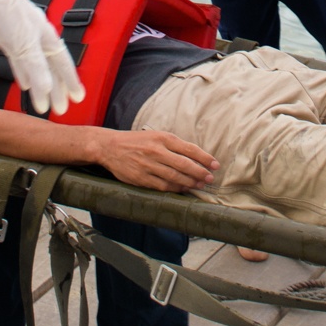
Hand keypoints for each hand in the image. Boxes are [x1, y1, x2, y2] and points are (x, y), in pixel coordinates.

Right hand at [0, 0, 84, 114]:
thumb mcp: (5, 14)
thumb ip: (13, 31)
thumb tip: (14, 41)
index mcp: (36, 23)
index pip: (57, 52)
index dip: (65, 73)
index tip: (72, 92)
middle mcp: (36, 28)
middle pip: (55, 62)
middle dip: (63, 86)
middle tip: (68, 108)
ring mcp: (25, 31)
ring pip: (43, 65)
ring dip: (49, 89)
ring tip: (54, 110)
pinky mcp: (12, 33)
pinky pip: (26, 59)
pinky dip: (34, 76)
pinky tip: (36, 92)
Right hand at [98, 130, 219, 191]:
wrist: (110, 147)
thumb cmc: (136, 141)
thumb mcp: (155, 136)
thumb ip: (173, 145)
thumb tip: (195, 157)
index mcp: (162, 138)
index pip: (189, 149)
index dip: (205, 158)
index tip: (215, 165)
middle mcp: (156, 151)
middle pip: (184, 165)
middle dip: (200, 173)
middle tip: (210, 178)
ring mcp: (148, 165)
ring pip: (175, 178)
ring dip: (190, 183)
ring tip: (199, 185)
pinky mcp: (141, 178)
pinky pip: (162, 186)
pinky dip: (175, 189)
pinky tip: (183, 189)